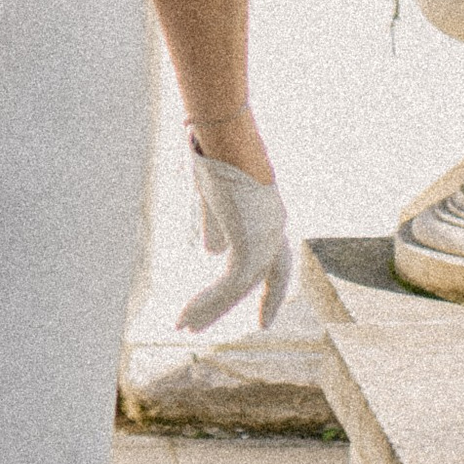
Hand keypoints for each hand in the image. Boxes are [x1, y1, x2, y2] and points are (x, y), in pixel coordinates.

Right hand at [176, 134, 291, 336]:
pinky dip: (205, 304)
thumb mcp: (215, 196)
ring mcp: (266, 239)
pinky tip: (185, 317)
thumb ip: (216, 225)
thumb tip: (211, 252)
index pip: (279, 260)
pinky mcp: (249, 247)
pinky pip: (227, 288)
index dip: (273, 286)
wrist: (224, 137)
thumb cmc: (218, 154)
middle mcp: (276, 230)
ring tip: (184, 326)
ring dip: (211, 308)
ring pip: (240, 287)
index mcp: (272, 217)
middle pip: (272, 277)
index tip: (267, 314)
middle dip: (266, 302)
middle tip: (258, 325)